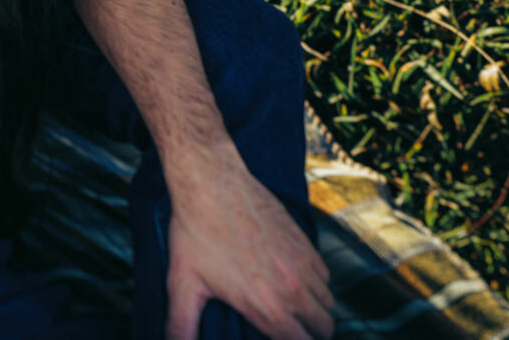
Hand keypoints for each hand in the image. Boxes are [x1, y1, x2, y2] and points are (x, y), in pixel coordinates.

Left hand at [166, 160, 333, 339]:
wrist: (212, 184)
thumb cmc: (195, 233)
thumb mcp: (182, 284)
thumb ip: (181, 325)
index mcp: (267, 307)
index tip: (279, 337)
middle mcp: (293, 289)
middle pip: (323, 328)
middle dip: (309, 332)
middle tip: (289, 328)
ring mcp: (304, 264)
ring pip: (327, 302)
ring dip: (314, 308)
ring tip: (290, 306)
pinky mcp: (306, 243)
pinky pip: (325, 275)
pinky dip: (315, 283)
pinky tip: (293, 278)